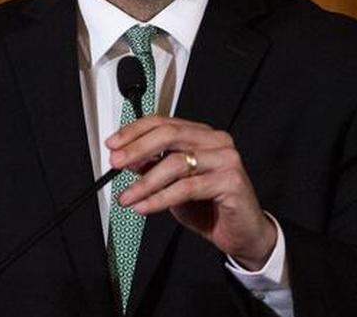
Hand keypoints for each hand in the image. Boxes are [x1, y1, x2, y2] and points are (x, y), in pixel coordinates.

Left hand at [106, 116, 276, 269]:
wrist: (243, 234)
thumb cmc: (211, 206)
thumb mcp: (173, 185)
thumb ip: (155, 168)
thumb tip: (129, 158)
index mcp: (202, 135)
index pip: (164, 122)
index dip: (135, 131)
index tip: (113, 144)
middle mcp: (216, 141)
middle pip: (169, 135)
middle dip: (136, 148)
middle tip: (115, 163)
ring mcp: (226, 159)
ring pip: (176, 162)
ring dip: (145, 182)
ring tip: (127, 196)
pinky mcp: (231, 181)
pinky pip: (187, 187)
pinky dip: (160, 198)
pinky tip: (145, 207)